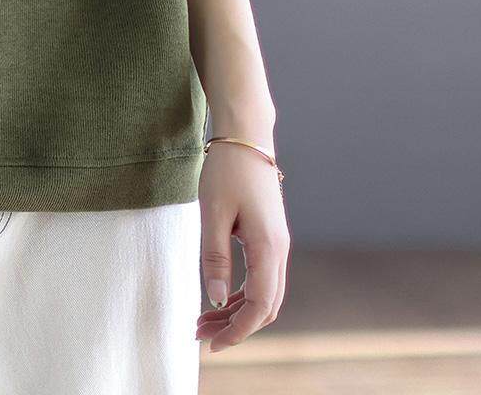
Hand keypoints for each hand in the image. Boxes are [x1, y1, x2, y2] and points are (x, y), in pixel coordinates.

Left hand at [195, 139, 290, 353]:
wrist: (246, 136)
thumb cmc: (227, 170)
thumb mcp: (213, 212)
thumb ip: (214, 257)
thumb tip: (214, 299)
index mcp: (268, 248)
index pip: (259, 306)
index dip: (237, 331)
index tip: (211, 345)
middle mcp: (280, 250)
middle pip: (265, 305)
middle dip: (235, 326)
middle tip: (200, 334)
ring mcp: (277, 243)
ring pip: (264, 293)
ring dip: (236, 310)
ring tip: (203, 320)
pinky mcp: (269, 236)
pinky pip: (261, 276)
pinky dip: (241, 292)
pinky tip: (219, 296)